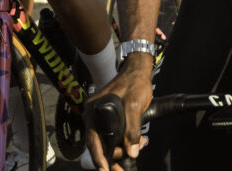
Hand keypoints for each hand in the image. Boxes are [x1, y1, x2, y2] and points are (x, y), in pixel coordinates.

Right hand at [84, 56, 151, 170]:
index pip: (93, 140)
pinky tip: (136, 143)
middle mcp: (94, 116)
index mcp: (93, 111)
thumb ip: (132, 128)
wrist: (138, 70)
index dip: (99, 158)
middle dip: (116, 154)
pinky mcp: (110, 118)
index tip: (105, 170)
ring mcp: (101, 117)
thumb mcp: (134, 105)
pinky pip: (114, 134)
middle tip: (131, 157)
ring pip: (109, 141)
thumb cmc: (134, 82)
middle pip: (101, 144)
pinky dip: (124, 141)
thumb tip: (132, 152)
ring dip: (122, 148)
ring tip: (138, 147)